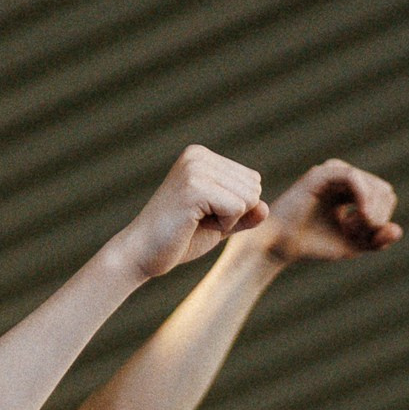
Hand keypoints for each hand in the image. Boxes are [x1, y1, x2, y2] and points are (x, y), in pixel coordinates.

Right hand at [112, 144, 267, 282]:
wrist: (142, 254)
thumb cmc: (178, 239)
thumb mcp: (219, 224)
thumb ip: (244, 215)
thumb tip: (266, 207)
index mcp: (202, 156)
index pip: (252, 180)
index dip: (236, 209)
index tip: (204, 216)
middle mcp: (198, 155)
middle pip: (254, 187)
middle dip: (234, 215)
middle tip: (199, 222)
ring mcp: (195, 168)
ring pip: (249, 197)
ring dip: (228, 221)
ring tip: (196, 223)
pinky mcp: (194, 187)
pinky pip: (237, 208)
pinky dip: (224, 226)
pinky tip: (195, 226)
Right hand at [258, 160, 401, 264]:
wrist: (281, 245)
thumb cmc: (314, 244)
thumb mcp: (353, 245)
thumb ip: (377, 240)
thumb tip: (398, 231)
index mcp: (352, 191)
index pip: (385, 197)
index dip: (382, 220)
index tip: (363, 238)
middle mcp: (344, 177)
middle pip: (384, 190)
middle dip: (377, 218)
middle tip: (356, 234)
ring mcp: (334, 172)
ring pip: (374, 185)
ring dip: (371, 213)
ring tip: (350, 229)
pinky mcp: (323, 173)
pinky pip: (355, 179)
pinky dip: (364, 199)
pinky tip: (360, 216)